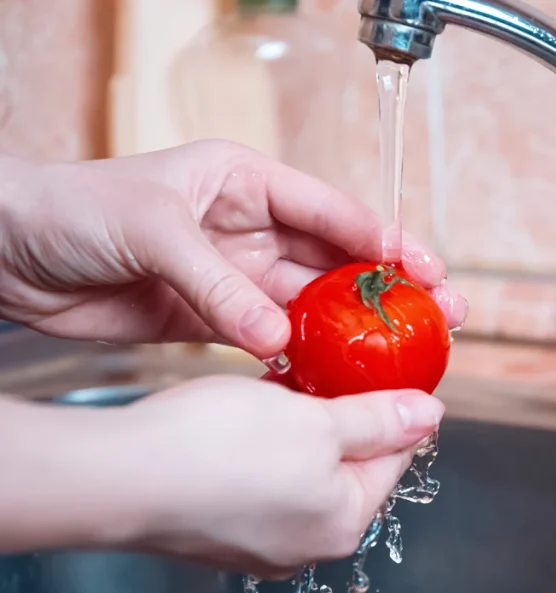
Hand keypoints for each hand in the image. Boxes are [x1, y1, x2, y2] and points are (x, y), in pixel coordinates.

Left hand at [0, 140, 467, 358]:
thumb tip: (277, 340)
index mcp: (244, 182)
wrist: (10, 255)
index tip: (423, 267)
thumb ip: (219, 287)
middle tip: (439, 311)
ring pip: (310, 304)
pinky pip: (272, 340)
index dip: (381, 238)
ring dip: (355, 328)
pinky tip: (336, 373)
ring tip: (402, 350)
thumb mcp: (153, 231)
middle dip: (388, 287)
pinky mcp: (213, 319)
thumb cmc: (72, 211)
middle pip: (334, 260)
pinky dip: (303, 357)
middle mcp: (248, 228)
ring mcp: (234, 276)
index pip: (328, 210)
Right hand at [113, 376, 442, 577]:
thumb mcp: (319, 421)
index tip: (390, 372)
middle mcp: (306, 543)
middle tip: (335, 367)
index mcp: (343, 522)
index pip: (395, 459)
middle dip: (345, 416)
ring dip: (301, 425)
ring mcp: (259, 540)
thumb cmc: (219, 449)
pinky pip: (261, 479)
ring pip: (301, 469)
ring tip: (290, 380)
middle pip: (349, 466)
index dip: (397, 409)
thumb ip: (379, 420)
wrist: (118, 475)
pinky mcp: (219, 526)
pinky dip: (264, 443)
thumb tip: (430, 416)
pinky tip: (249, 409)